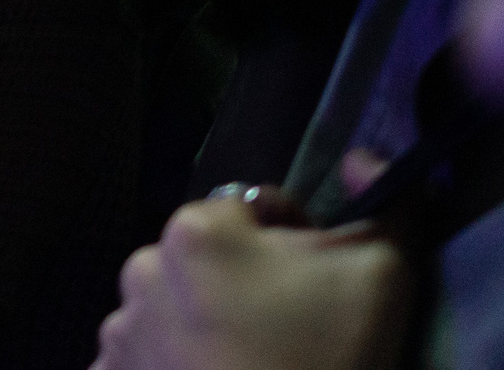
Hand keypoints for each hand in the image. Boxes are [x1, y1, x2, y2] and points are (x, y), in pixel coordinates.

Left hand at [93, 197, 412, 369]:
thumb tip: (362, 156)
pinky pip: (145, 355)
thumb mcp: (383, 275)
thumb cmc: (330, 363)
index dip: (294, 243)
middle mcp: (140, 267)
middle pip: (209, 257)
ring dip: (204, 323)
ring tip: (249, 365)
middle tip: (285, 335)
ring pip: (174, 305)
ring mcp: (118, 330)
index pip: (254, 208)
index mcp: (196, 228)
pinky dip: (171, 365)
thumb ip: (385, 200)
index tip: (313, 291)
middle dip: (243, 283)